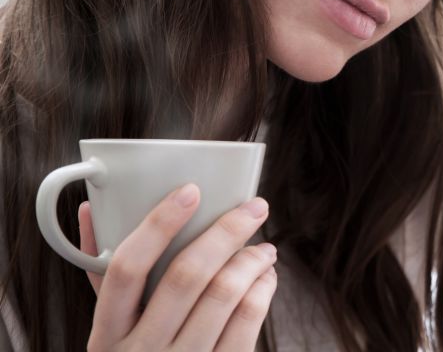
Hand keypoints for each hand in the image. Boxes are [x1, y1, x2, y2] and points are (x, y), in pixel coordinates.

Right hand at [77, 185, 276, 350]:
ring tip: (264, 247)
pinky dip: (263, 291)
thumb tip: (91, 211)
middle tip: (255, 207)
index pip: (126, 270)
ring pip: (225, 297)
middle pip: (187, 277)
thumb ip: (103, 275)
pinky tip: (265, 278)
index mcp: (106, 336)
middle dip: (226, 232)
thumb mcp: (110, 328)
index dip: (158, 225)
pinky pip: (248, 324)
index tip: (191, 191)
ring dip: (252, 260)